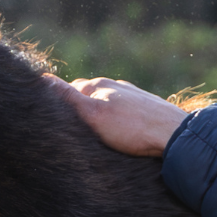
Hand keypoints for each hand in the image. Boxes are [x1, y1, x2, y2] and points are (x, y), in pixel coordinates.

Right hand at [47, 74, 188, 156]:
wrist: (175, 136)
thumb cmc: (131, 129)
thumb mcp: (92, 115)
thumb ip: (67, 98)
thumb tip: (41, 79)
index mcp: (99, 85)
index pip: (69, 90)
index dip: (61, 105)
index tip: (57, 122)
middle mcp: (116, 86)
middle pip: (88, 95)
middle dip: (80, 109)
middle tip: (75, 131)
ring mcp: (134, 96)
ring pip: (108, 104)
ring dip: (100, 115)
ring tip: (97, 135)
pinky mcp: (148, 108)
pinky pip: (124, 112)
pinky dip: (117, 120)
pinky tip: (121, 134)